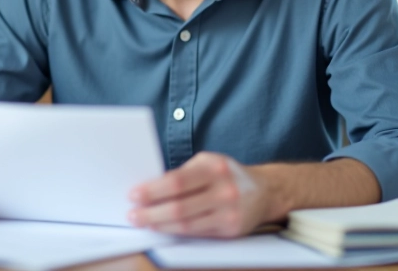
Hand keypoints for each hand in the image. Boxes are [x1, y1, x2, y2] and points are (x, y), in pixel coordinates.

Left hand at [127, 152, 273, 237]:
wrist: (264, 191)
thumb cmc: (226, 174)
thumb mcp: (207, 162)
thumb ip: (183, 174)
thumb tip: (150, 189)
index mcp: (214, 168)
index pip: (177, 182)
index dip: (152, 190)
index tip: (133, 194)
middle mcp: (224, 190)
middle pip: (179, 207)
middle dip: (151, 213)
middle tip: (133, 215)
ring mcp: (229, 212)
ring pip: (187, 225)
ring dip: (160, 225)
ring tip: (143, 223)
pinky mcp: (231, 230)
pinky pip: (198, 234)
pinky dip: (176, 232)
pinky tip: (163, 229)